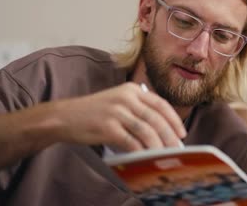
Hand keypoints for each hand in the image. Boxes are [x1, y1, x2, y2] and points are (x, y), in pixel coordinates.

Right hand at [53, 82, 186, 150]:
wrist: (64, 116)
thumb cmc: (94, 112)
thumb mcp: (118, 101)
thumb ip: (138, 109)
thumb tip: (162, 129)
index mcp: (132, 90)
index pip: (160, 104)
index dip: (174, 120)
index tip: (181, 133)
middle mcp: (126, 98)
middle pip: (156, 118)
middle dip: (169, 136)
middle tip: (176, 148)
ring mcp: (116, 111)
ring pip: (146, 131)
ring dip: (158, 145)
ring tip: (164, 155)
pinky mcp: (107, 127)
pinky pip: (131, 141)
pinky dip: (141, 151)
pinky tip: (145, 157)